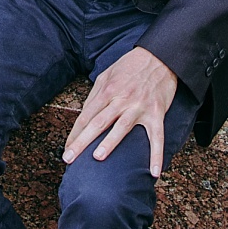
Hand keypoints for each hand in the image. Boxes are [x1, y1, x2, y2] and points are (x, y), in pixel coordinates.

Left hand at [61, 47, 178, 177]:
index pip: (86, 116)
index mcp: (106, 90)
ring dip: (109, 142)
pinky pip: (156, 136)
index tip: (67, 149)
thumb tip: (84, 115)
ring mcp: (138, 106)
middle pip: (97, 123)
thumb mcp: (106, 74)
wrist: (159, 56)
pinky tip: (154, 172)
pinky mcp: (156, 112)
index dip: (75, 133)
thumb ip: (95, 95)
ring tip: (97, 158)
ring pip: (121, 127)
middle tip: (68, 158)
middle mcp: (121, 99)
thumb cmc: (130, 66)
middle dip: (81, 141)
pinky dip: (156, 154)